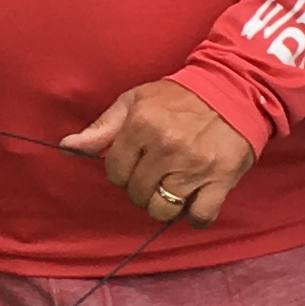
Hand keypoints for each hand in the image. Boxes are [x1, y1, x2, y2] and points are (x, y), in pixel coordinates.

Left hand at [61, 76, 255, 227]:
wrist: (236, 89)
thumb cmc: (180, 97)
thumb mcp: (136, 101)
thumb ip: (102, 127)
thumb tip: (68, 147)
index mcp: (142, 125)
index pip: (114, 172)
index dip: (123, 171)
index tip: (137, 162)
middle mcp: (166, 147)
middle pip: (137, 193)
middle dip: (143, 188)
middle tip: (158, 172)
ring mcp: (194, 167)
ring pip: (163, 210)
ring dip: (165, 205)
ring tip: (174, 187)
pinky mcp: (221, 180)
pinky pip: (199, 216)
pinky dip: (194, 215)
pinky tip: (194, 200)